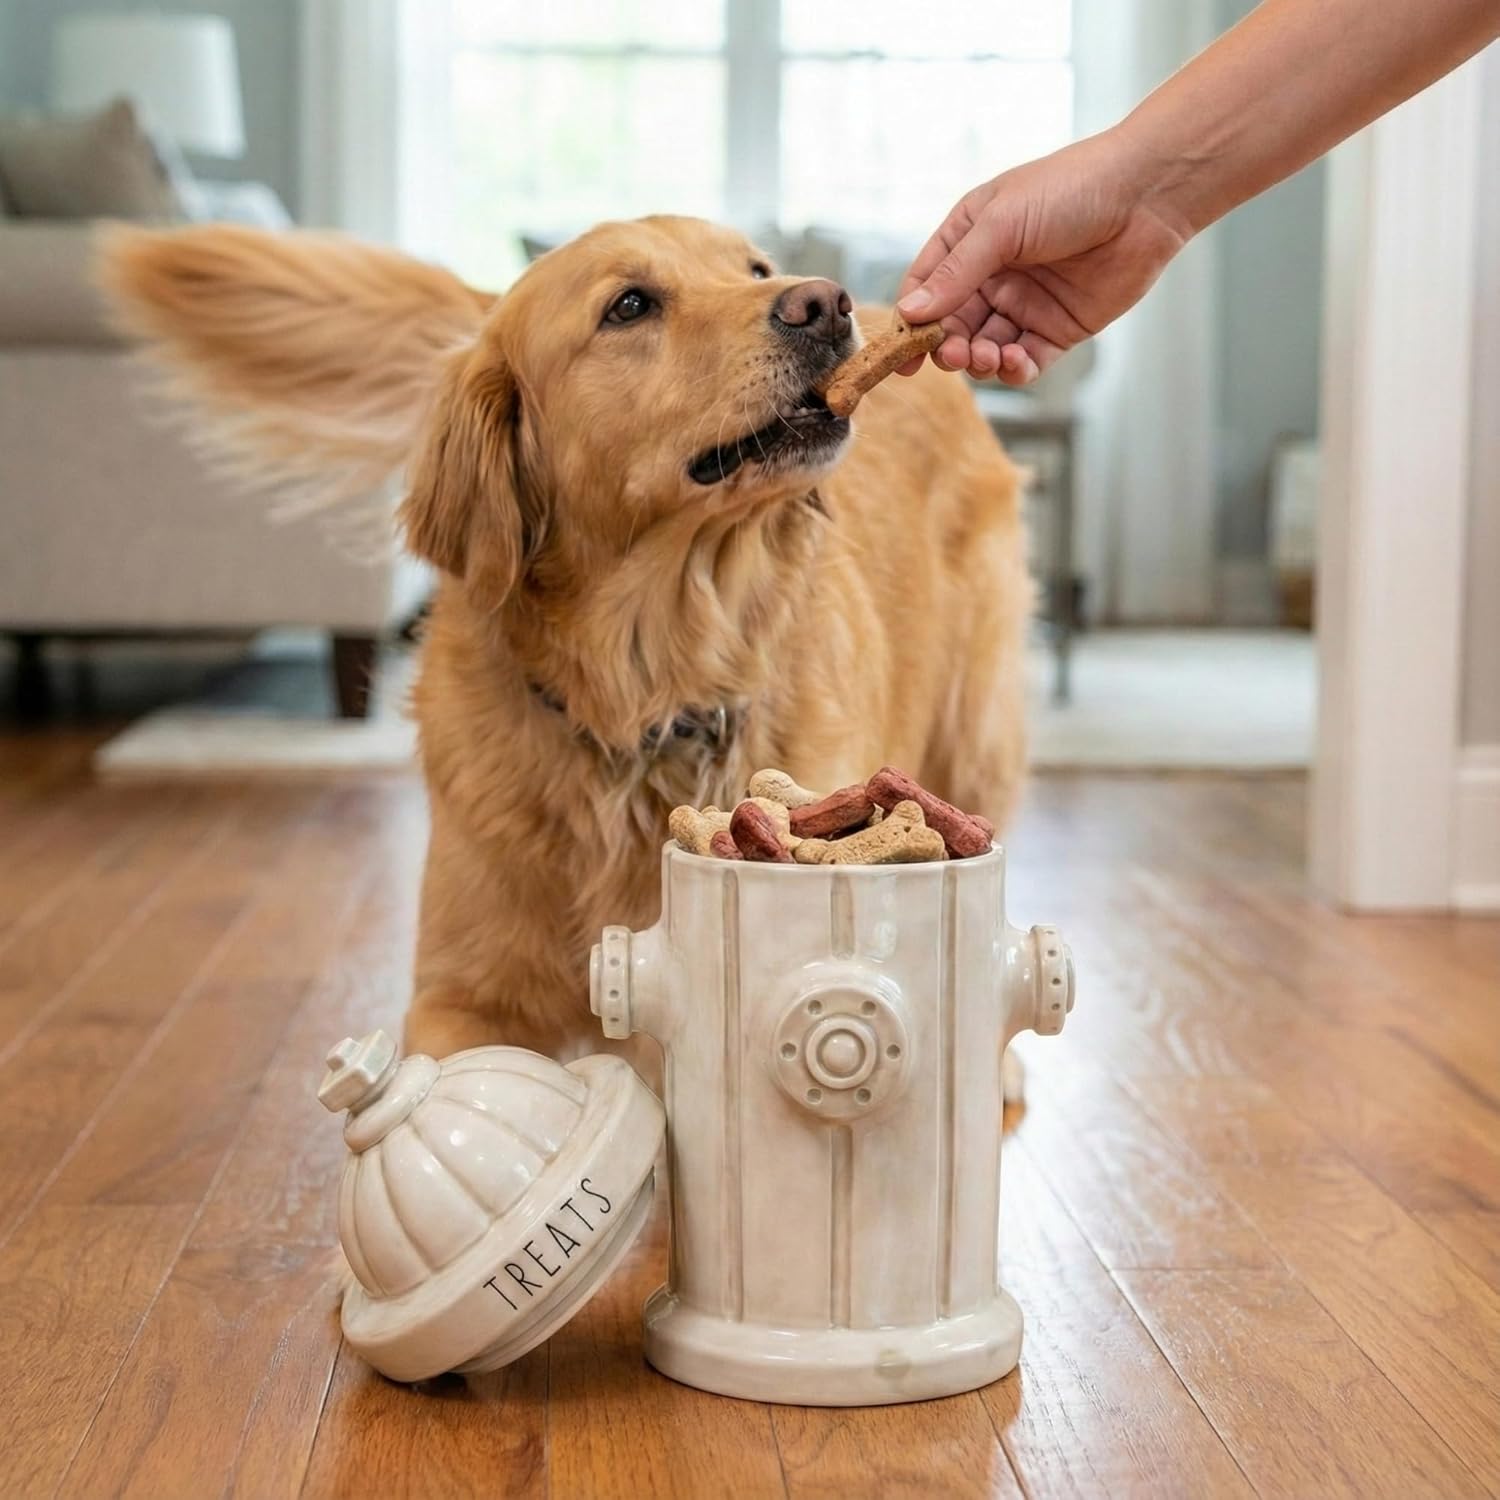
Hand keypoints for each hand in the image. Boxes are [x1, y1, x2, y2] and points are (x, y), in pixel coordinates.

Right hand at [896, 130, 1191, 384]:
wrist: (1147, 194)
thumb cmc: (1072, 189)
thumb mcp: (1001, 224)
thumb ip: (956, 273)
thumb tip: (909, 312)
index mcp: (970, 239)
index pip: (926, 286)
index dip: (909, 320)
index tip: (901, 353)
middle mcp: (993, 274)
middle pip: (952, 325)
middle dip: (947, 345)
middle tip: (951, 355)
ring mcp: (1025, 304)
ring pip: (984, 348)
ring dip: (978, 361)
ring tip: (985, 357)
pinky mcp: (1057, 329)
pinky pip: (1024, 362)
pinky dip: (1014, 370)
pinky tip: (1014, 361)